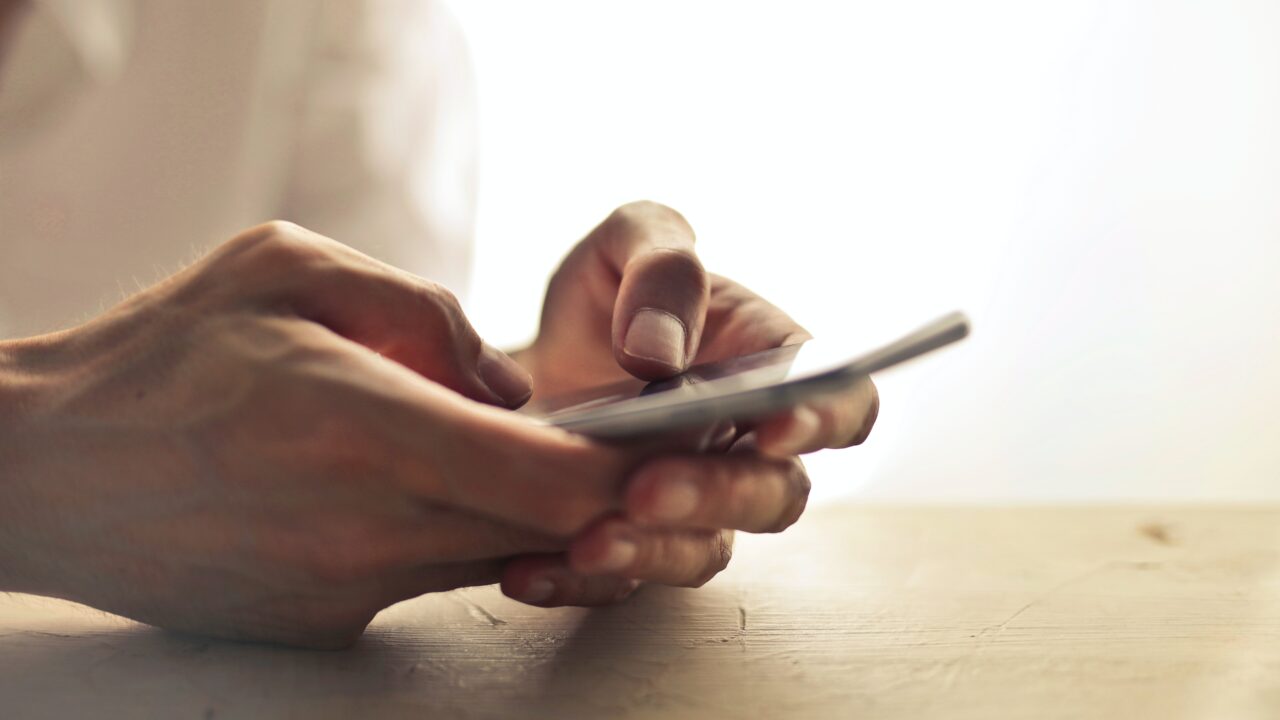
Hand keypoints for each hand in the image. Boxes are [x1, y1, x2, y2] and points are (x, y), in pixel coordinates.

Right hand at [0, 221, 656, 647]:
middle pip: (545, 532)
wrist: (45, 470)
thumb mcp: (285, 268)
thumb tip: (509, 383)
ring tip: (491, 447)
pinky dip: (449, 535)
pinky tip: (404, 487)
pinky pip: (428, 576)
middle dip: (593, 491)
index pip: (555, 482)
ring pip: (494, 558)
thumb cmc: (159, 354)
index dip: (626, 469)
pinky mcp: (324, 624)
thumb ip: (422, 311)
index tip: (657, 443)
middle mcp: (369, 529)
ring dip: (521, 511)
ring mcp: (347, 590)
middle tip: (605, 441)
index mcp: (367, 428)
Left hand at [502, 202, 878, 605]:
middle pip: (774, 495)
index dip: (824, 419)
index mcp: (772, 366)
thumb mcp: (628, 242)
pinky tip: (526, 570)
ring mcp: (693, 506)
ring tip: (588, 542)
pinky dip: (575, 582)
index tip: (773, 427)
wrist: (526, 358)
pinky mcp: (631, 546)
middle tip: (647, 487)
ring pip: (704, 552)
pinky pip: (619, 583)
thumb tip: (656, 355)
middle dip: (717, 496)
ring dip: (653, 552)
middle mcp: (745, 449)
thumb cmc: (608, 294)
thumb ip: (661, 266)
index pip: (840, 402)